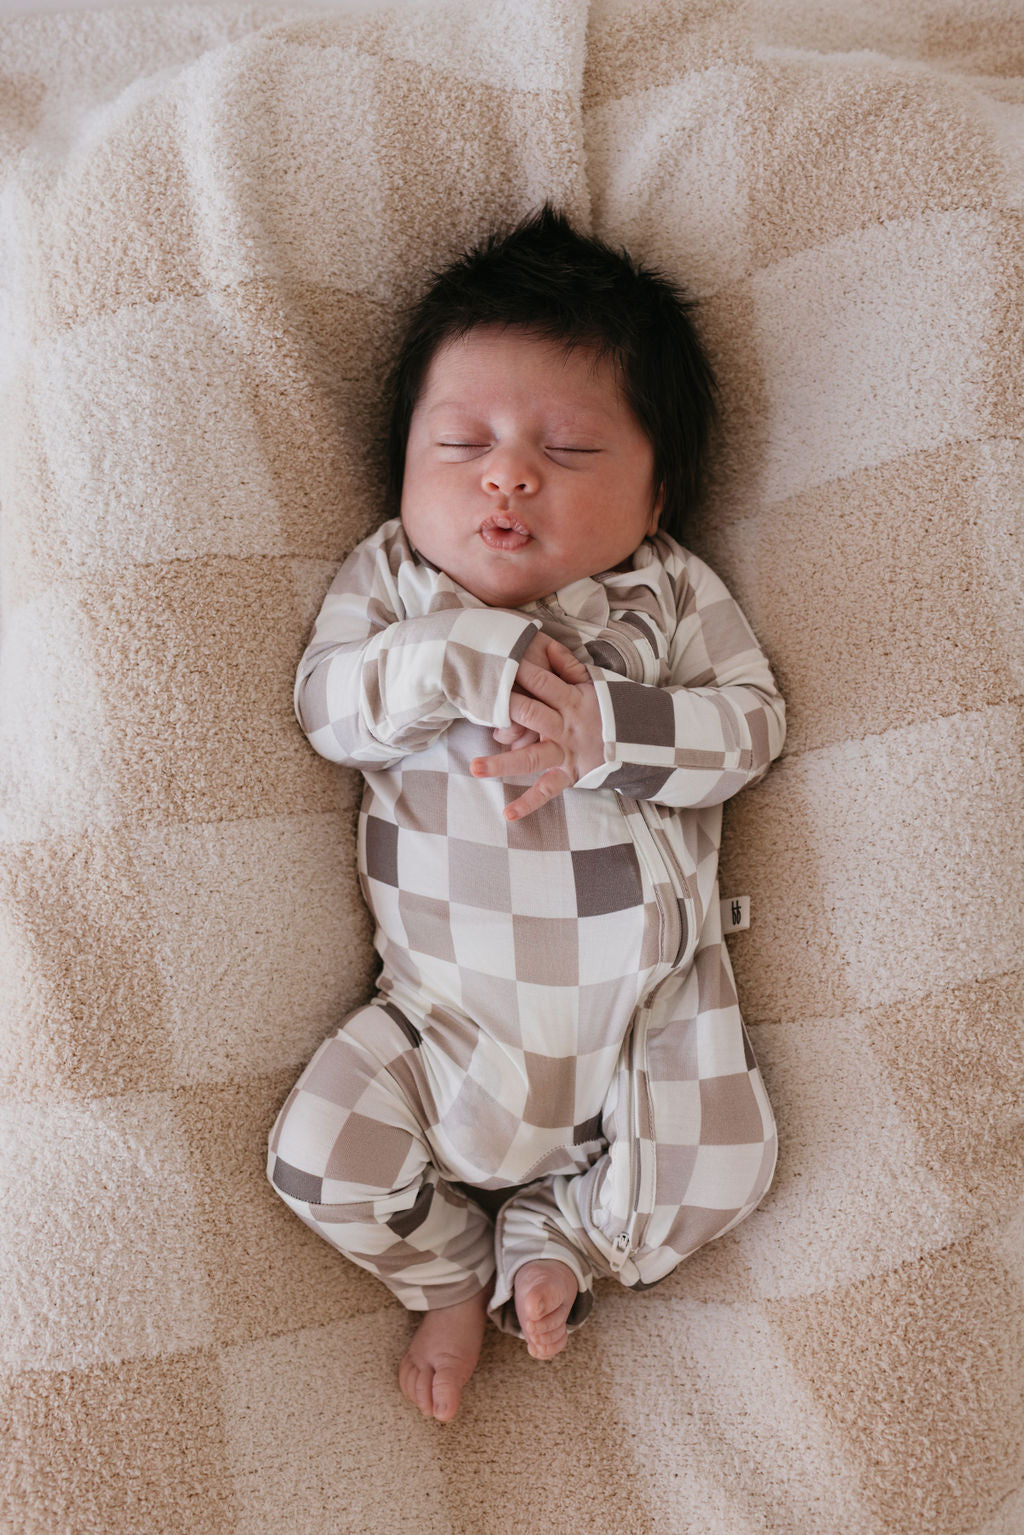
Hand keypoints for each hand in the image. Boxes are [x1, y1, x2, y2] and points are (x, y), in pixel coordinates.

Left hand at [471, 635, 604, 819]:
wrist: (643, 740)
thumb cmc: (610, 708)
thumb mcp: (594, 684)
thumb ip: (568, 666)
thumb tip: (547, 645)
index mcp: (572, 700)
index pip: (544, 683)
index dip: (523, 673)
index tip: (501, 663)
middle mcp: (566, 727)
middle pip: (533, 715)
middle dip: (508, 709)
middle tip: (481, 705)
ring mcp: (566, 753)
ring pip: (531, 758)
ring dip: (502, 764)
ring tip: (474, 767)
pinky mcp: (569, 775)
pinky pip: (547, 791)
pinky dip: (528, 804)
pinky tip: (507, 814)